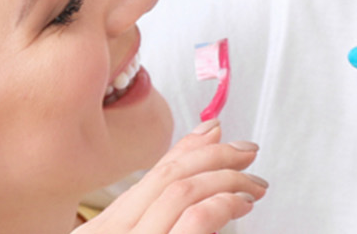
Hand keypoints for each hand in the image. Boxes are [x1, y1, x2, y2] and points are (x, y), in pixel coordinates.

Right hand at [74, 121, 267, 233]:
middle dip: (215, 156)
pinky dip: (221, 205)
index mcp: (102, 229)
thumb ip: (157, 217)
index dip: (189, 148)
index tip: (217, 132)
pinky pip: (194, 219)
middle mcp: (110, 231)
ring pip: (181, 191)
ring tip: (253, 187)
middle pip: (166, 175)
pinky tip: (238, 204)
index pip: (150, 177)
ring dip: (226, 180)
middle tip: (248, 154)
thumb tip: (194, 189)